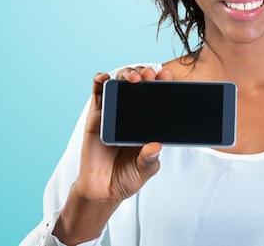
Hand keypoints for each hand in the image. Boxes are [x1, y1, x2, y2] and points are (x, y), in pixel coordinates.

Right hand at [53, 66, 172, 244]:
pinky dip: (100, 81)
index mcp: (149, 122)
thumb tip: (155, 146)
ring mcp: (114, 112)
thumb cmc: (127, 177)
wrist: (102, 189)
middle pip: (140, 84)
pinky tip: (105, 78)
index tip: (167, 76)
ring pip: (120, 83)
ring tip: (134, 77)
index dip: (162, 83)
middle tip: (151, 75)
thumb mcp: (145, 169)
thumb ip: (150, 159)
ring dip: (127, 73)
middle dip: (146, 74)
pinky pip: (98, 93)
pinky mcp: (97, 116)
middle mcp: (133, 113)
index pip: (158, 96)